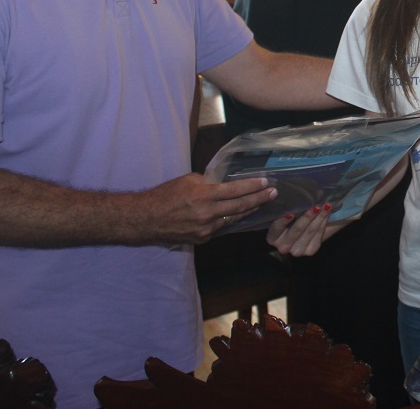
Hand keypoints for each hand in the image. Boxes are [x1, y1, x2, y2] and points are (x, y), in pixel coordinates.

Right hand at [141, 173, 276, 244]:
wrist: (146, 219)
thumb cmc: (165, 195)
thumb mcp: (188, 181)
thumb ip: (208, 182)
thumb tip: (223, 182)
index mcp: (203, 195)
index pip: (235, 190)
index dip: (253, 187)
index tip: (265, 182)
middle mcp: (207, 213)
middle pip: (240, 206)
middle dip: (259, 199)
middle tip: (273, 193)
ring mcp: (205, 229)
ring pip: (233, 218)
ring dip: (248, 210)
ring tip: (260, 203)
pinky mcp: (202, 239)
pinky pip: (221, 227)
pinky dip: (229, 220)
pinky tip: (238, 214)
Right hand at [266, 204, 335, 255]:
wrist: (306, 227)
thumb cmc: (293, 216)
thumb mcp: (288, 211)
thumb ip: (288, 206)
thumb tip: (297, 192)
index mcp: (273, 238)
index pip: (276, 229)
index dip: (283, 221)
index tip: (291, 213)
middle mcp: (283, 247)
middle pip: (296, 230)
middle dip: (307, 217)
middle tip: (316, 205)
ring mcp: (297, 251)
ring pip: (310, 232)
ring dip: (319, 217)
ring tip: (327, 205)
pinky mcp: (310, 251)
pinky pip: (318, 235)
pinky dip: (323, 222)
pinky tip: (327, 213)